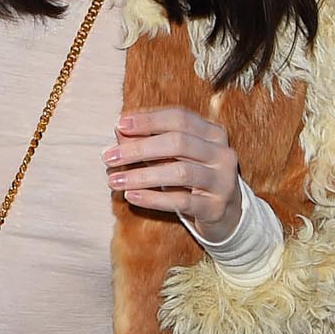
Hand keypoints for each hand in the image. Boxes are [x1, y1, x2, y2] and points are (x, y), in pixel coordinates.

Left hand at [105, 105, 241, 243]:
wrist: (225, 215)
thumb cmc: (193, 180)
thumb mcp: (174, 157)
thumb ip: (150, 142)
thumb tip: (119, 130)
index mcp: (213, 133)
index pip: (179, 118)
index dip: (148, 120)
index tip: (119, 124)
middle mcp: (222, 154)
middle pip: (178, 143)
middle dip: (139, 148)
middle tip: (109, 157)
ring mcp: (222, 181)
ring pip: (180, 172)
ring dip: (142, 175)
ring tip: (114, 180)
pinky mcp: (216, 207)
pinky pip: (181, 201)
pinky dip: (153, 198)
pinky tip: (131, 196)